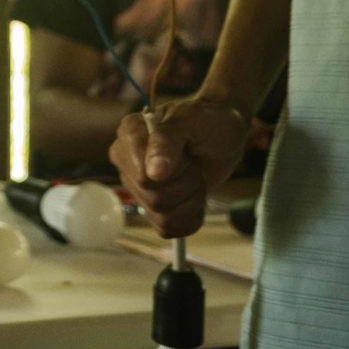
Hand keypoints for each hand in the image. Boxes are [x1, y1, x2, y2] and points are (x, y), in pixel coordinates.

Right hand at [109, 93, 248, 237]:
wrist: (221, 136)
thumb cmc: (205, 121)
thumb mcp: (191, 120)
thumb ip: (168, 140)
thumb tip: (152, 173)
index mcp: (129, 136)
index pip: (144, 176)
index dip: (174, 171)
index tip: (187, 153)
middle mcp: (126, 163)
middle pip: (153, 198)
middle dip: (186, 185)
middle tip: (194, 164)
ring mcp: (137, 188)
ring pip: (163, 216)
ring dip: (191, 200)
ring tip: (195, 177)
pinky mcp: (152, 208)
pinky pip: (168, 229)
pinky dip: (190, 216)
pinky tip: (194, 196)